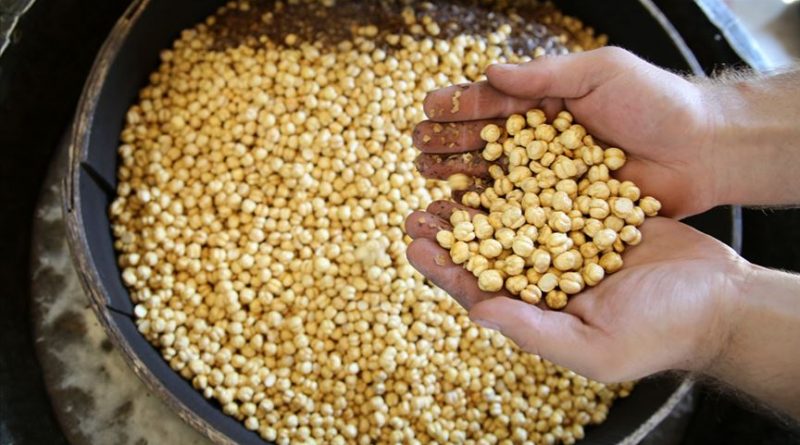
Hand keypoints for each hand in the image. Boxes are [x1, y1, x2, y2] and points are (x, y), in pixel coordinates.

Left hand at [406, 208, 748, 382]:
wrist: (719, 297)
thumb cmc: (660, 331)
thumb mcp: (595, 345)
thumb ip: (534, 330)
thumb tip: (477, 313)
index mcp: (539, 311)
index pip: (480, 290)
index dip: (445, 270)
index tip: (414, 247)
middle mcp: (545, 276)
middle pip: (487, 250)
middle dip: (451, 232)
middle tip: (416, 210)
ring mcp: (566, 242)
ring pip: (511, 219)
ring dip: (477, 203)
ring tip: (446, 181)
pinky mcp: (590, 212)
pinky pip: (549, 194)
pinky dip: (522, 180)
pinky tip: (498, 161)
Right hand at [413, 47, 719, 217]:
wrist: (705, 149)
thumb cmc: (656, 102)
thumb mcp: (602, 72)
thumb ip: (546, 75)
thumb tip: (490, 72)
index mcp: (547, 104)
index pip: (494, 104)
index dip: (460, 106)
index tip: (427, 110)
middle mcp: (543, 143)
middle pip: (485, 144)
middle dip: (449, 145)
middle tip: (417, 149)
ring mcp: (551, 179)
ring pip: (496, 180)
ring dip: (460, 180)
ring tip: (427, 181)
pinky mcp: (564, 212)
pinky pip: (522, 214)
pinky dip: (492, 216)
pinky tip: (464, 218)